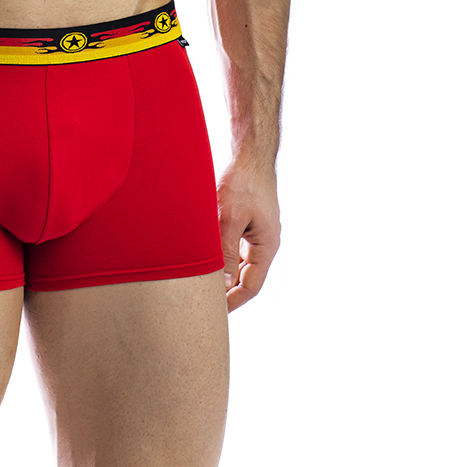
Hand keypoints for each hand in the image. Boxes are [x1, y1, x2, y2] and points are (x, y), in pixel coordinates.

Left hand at [217, 157, 279, 312]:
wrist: (249, 153)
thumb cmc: (242, 182)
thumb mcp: (228, 218)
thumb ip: (225, 252)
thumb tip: (221, 284)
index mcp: (267, 246)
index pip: (250, 287)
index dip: (232, 302)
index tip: (212, 313)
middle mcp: (265, 242)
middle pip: (246, 277)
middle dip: (226, 292)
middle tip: (202, 303)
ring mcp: (257, 231)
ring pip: (238, 261)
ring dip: (222, 272)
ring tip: (198, 282)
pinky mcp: (247, 220)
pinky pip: (234, 245)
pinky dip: (221, 254)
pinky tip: (202, 254)